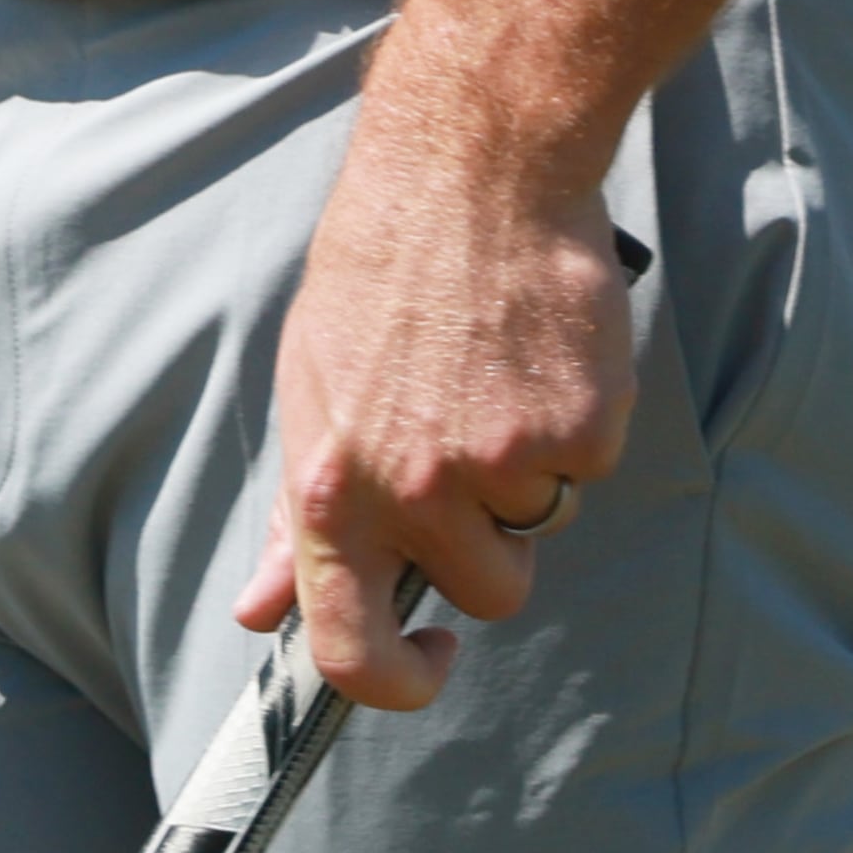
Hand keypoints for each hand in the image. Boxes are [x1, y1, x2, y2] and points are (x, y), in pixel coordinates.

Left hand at [234, 90, 637, 711]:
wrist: (473, 165)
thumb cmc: (377, 271)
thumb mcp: (308, 383)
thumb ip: (292, 515)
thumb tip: (259, 612)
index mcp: (331, 486)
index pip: (353, 651)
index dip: (398, 687)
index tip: (431, 659)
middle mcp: (413, 488)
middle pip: (489, 590)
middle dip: (492, 535)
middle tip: (473, 435)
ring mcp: (501, 463)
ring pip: (545, 526)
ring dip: (535, 471)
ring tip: (498, 373)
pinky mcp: (580, 429)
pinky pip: (593, 465)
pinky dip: (581, 418)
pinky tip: (543, 347)